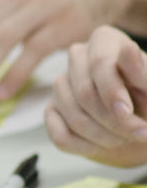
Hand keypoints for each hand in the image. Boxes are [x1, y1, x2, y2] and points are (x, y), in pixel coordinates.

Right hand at [45, 26, 146, 166]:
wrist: (140, 117)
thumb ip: (142, 71)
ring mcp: (60, 85)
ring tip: (125, 138)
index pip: (99, 64)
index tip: (127, 113)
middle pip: (84, 93)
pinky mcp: (51, 111)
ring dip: (105, 136)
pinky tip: (103, 144)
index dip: (113, 91)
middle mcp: (77, 58)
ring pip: (75, 118)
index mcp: (103, 41)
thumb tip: (128, 51)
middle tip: (140, 133)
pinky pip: (61, 136)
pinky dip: (86, 146)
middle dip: (115, 121)